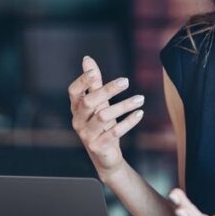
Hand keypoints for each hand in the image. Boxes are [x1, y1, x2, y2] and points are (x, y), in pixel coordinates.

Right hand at [68, 56, 144, 180]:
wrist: (105, 156)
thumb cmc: (101, 125)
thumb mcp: (98, 103)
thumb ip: (93, 83)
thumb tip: (87, 59)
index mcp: (76, 108)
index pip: (73, 91)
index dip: (82, 81)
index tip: (95, 71)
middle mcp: (78, 121)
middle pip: (89, 102)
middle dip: (107, 90)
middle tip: (126, 81)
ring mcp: (86, 135)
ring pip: (103, 117)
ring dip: (123, 106)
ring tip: (140, 99)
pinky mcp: (97, 146)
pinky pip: (114, 132)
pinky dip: (128, 122)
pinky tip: (139, 113)